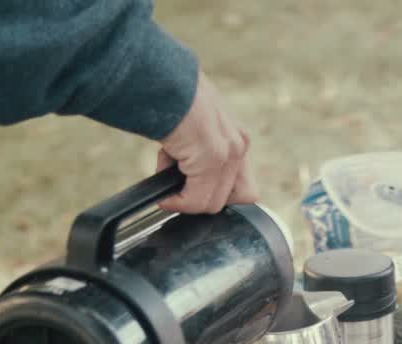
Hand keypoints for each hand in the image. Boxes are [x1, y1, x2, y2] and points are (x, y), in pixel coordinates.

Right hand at [156, 70, 257, 213]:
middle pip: (231, 198)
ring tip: (167, 173)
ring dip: (185, 198)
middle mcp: (239, 145)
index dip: (214, 193)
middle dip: (200, 197)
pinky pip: (195, 200)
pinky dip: (176, 201)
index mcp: (237, 138)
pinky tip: (163, 187)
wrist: (160, 82)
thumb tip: (187, 177)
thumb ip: (202, 153)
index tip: (191, 187)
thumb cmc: (168, 101)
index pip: (242, 188)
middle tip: (178, 184)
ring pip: (212, 203)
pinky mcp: (212, 158)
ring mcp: (228, 153)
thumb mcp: (195, 128)